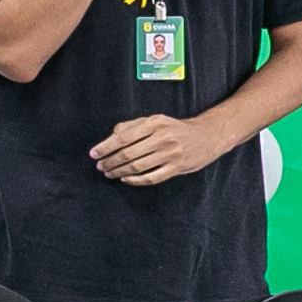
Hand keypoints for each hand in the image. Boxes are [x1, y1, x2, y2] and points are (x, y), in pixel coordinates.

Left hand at [91, 113, 223, 186]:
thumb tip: (111, 136)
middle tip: (100, 166)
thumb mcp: (155, 120)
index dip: (106, 147)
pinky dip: (136, 180)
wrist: (207, 135)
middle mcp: (163, 138)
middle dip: (110, 162)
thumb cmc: (175, 128)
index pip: (123, 137)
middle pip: (128, 154)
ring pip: (138, 167)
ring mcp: (171, 154)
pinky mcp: (178, 167)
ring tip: (109, 173)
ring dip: (119, 172)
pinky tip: (126, 179)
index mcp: (154, 123)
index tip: (94, 154)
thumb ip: (132, 125)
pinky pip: (152, 178)